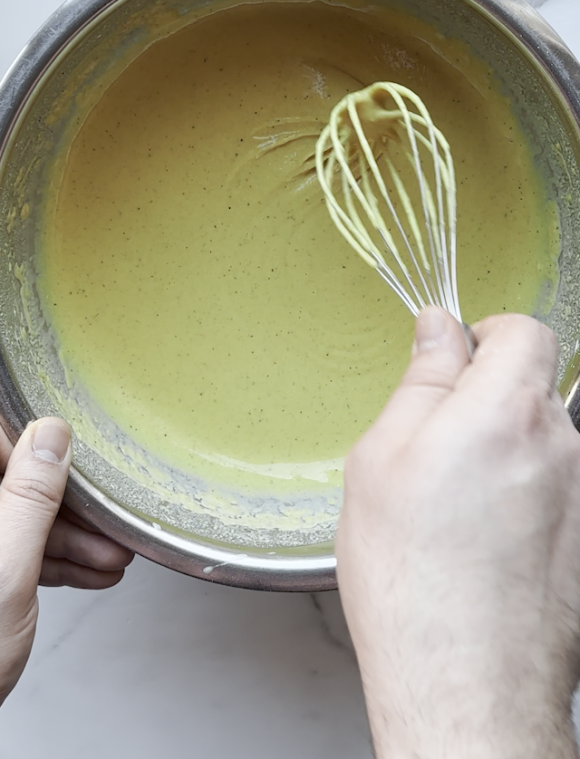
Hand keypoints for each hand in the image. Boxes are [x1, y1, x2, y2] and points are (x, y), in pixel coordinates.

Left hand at [0, 418, 133, 703]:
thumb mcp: (7, 568)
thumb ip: (30, 498)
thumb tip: (51, 435)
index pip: (1, 442)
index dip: (41, 447)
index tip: (80, 462)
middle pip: (18, 484)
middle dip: (68, 505)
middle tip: (107, 521)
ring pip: (24, 522)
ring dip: (73, 539)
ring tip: (111, 555)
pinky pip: (21, 553)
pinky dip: (57, 563)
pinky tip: (91, 571)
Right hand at [337, 308, 579, 758]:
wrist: (467, 686)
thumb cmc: (413, 580)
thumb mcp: (382, 460)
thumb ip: (422, 381)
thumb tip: (439, 329)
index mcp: (507, 412)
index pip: (525, 330)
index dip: (487, 335)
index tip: (455, 360)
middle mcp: (562, 446)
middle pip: (532, 388)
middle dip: (486, 401)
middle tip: (433, 451)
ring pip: (540, 442)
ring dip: (502, 454)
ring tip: (453, 513)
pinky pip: (552, 490)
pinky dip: (521, 498)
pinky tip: (481, 544)